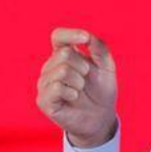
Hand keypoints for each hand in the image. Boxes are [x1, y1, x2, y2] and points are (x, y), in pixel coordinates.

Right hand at [36, 27, 117, 147]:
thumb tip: (87, 35)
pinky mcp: (43, 100)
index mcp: (63, 55)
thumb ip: (99, 48)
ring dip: (79, 82)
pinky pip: (56, 88)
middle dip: (83, 67)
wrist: (101, 117)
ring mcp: (45, 83)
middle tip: (86, 79)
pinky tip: (74, 98)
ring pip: (61, 71)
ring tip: (80, 90)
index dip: (70, 34)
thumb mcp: (107, 66)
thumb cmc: (101, 90)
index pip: (58, 36)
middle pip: (64, 54)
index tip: (85, 38)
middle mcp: (50, 67)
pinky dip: (71, 93)